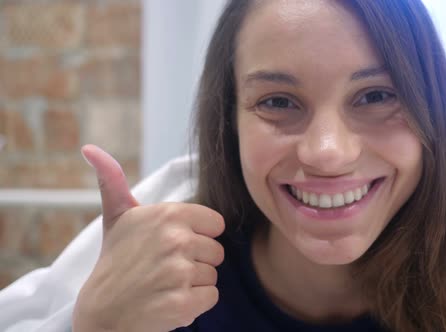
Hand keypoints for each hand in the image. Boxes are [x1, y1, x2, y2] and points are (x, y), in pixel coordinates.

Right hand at [72, 145, 223, 331]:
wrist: (102, 313)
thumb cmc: (115, 262)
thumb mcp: (116, 218)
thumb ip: (113, 181)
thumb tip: (91, 148)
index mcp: (168, 214)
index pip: (216, 224)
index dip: (198, 236)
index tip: (173, 245)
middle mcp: (175, 240)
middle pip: (217, 251)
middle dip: (196, 262)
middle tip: (165, 268)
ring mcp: (178, 272)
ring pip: (213, 275)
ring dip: (193, 284)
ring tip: (164, 285)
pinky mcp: (182, 303)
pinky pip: (211, 297)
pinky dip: (194, 304)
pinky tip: (169, 301)